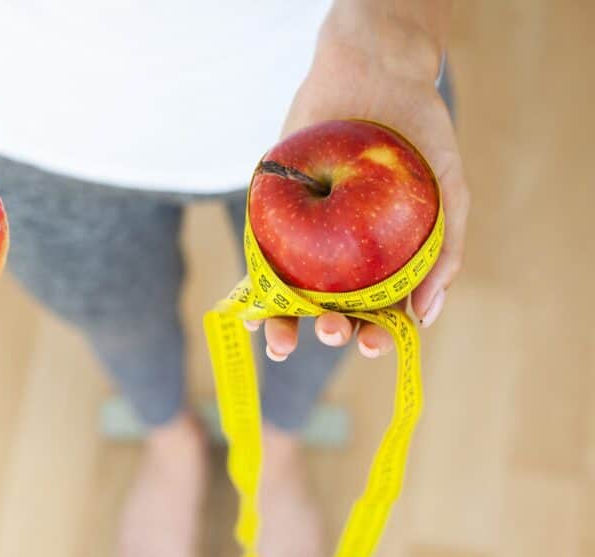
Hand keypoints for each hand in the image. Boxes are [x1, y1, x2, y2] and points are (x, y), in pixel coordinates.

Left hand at [256, 2, 468, 360]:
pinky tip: (251, 310)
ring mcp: (304, 240)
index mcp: (384, 262)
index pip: (378, 314)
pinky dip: (252, 291)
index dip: (375, 338)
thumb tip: (425, 317)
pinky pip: (259, 261)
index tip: (376, 344)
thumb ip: (445, 253)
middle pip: (332, 313)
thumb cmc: (418, 135)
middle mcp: (343, 259)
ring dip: (284, 329)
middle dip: (331, 333)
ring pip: (290, 299)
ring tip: (283, 342)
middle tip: (333, 331)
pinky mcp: (271, 217)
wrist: (374, 73)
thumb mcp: (446, 193)